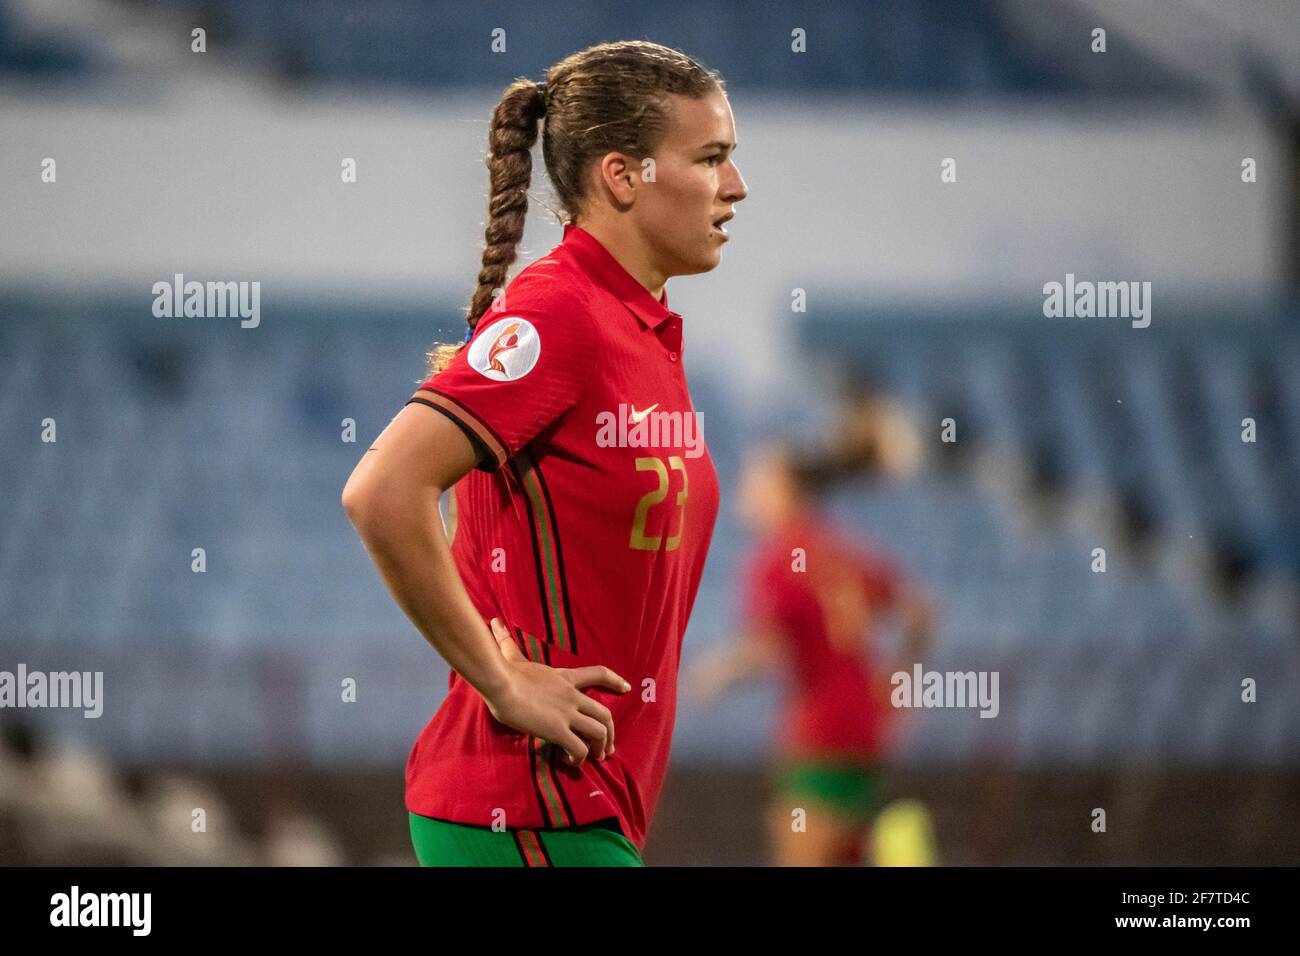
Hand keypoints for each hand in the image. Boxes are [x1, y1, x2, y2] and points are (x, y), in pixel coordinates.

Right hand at [482, 617, 630, 767]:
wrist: (500, 682)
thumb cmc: (505, 671)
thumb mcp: (512, 657)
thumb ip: (507, 643)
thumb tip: (494, 623)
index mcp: (565, 678)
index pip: (599, 673)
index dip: (615, 681)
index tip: (627, 688)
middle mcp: (572, 696)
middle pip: (605, 714)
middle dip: (610, 733)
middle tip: (606, 749)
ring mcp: (567, 713)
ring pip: (598, 732)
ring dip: (598, 748)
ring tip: (592, 758)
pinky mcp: (557, 729)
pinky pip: (578, 748)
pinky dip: (579, 758)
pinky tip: (570, 761)